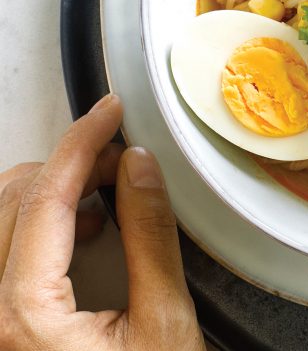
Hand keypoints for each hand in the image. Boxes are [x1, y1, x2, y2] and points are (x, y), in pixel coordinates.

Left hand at [0, 95, 203, 350]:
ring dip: (52, 194)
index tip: (108, 111)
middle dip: (71, 169)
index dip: (81, 143)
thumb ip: (149, 234)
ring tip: (108, 201)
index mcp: (22, 316)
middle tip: (125, 165)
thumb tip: (140, 167)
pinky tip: (85, 232)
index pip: (44, 200)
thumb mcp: (163, 321)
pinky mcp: (1, 325)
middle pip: (11, 199)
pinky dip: (38, 223)